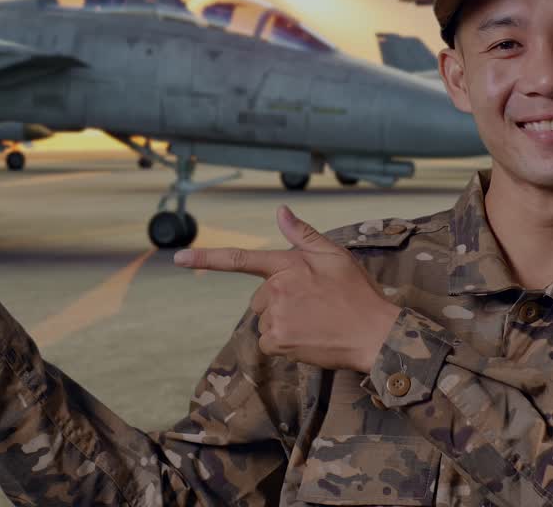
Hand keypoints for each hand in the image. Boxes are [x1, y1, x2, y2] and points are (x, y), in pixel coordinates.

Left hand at [173, 206, 400, 373]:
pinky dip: (285, 342)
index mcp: (287, 264)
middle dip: (280, 302)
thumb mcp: (335, 255)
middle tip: (314, 305)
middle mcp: (276, 289)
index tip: (178, 258)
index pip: (240, 258)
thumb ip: (302, 234)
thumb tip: (280, 210)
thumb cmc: (357, 293)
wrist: (374, 333)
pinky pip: (269, 341)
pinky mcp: (278, 340)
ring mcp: (276, 316)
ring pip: (266, 320)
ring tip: (317, 322)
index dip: (206, 258)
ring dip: (285, 323)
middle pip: (262, 298)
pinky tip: (310, 337)